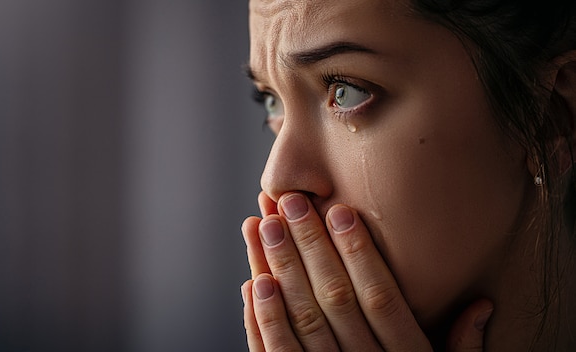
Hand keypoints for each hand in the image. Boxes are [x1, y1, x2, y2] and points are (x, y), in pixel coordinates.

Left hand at [241, 191, 492, 350]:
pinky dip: (261, 321)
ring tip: (262, 228)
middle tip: (289, 203)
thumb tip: (481, 305)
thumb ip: (461, 349)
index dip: (358, 253)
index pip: (380, 297)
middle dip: (308, 248)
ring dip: (276, 271)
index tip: (339, 210)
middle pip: (333, 300)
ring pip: (298, 321)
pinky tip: (252, 284)